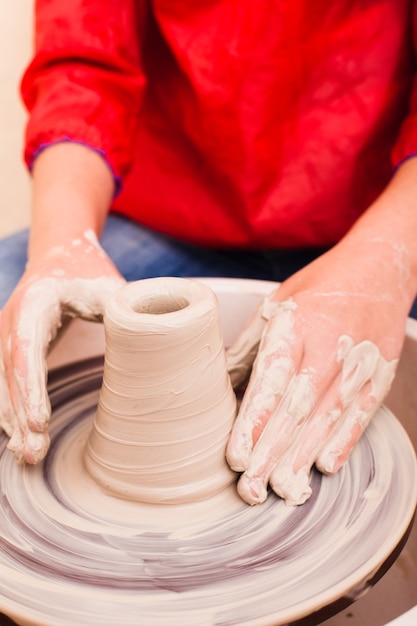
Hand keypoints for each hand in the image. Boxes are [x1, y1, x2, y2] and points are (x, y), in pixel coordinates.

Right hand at [0, 230, 124, 463]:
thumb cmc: (88, 273)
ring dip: (14, 421)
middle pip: (11, 374)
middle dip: (20, 415)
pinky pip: (9, 386)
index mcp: (35, 303)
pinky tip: (20, 440)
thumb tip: (151, 345)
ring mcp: (9, 338)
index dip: (31, 387)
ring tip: (28, 456)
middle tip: (34, 452)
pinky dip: (13, 413)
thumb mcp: (108, 287)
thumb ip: (123, 314)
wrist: (62, 257)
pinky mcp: (15, 352)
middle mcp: (13, 322)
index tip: (38, 421)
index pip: (27, 349)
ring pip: (5, 385)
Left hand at [226, 238, 406, 505]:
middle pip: (296, 409)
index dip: (253, 422)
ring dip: (303, 457)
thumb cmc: (319, 288)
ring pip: (327, 419)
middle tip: (251, 490)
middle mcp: (328, 347)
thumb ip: (251, 346)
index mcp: (296, 326)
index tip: (235, 457)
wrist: (380, 268)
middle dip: (272, 453)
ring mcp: (359, 362)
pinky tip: (325, 467)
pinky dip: (345, 442)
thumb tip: (220, 384)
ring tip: (282, 490)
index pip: (270, 382)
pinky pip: (362, 414)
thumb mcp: (276, 305)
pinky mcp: (380, 374)